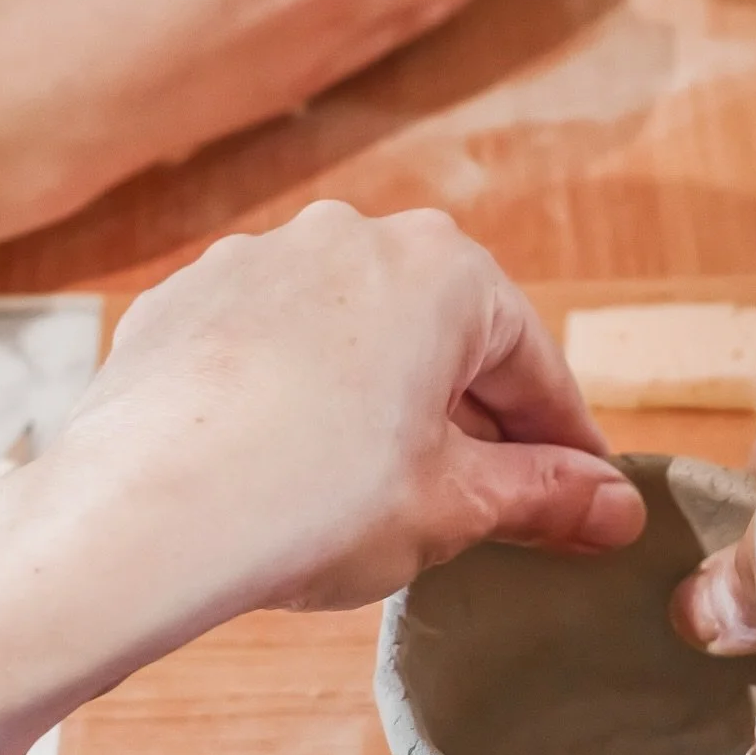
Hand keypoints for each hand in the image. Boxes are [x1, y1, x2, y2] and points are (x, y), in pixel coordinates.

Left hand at [0, 202, 645, 700]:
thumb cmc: (311, 503)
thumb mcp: (451, 507)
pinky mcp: (181, 304)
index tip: (583, 497)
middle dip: (473, 420)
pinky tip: (288, 466)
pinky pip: (268, 348)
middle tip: (491, 503)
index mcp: (439, 270)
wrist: (138, 515)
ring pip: (351, 337)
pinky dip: (295, 398)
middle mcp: (348, 239)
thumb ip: (543, 496)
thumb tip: (617, 507)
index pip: (533, 364)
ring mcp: (253, 262)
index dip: (564, 443)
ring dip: (381, 403)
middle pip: (443, 339)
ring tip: (382, 489)